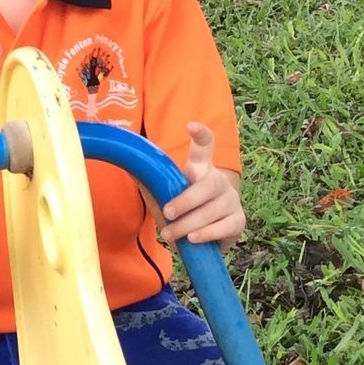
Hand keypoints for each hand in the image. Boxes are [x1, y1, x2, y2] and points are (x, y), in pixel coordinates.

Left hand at [159, 122, 245, 248]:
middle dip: (187, 200)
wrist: (204, 237)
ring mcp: (231, 201)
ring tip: (169, 235)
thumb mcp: (164, 195)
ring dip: (188, 224)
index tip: (191, 125)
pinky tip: (193, 239)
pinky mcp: (238, 221)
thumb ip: (149, 180)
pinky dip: (207, 234)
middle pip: (208, 185)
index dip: (201, 135)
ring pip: (212, 210)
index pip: (204, 147)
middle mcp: (219, 181)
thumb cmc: (182, 211)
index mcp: (201, 169)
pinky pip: (224, 227)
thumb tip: (125, 162)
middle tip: (167, 213)